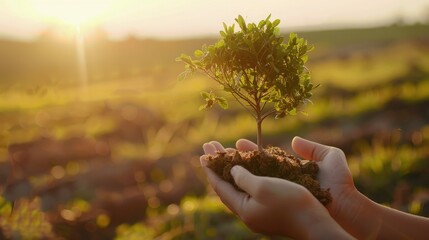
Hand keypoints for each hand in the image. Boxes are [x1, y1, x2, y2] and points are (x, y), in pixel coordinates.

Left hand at [200, 139, 353, 238]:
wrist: (316, 223)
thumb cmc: (290, 203)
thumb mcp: (263, 186)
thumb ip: (243, 178)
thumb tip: (232, 170)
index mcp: (243, 209)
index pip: (220, 186)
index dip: (211, 169)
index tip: (203, 154)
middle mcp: (248, 213)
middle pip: (227, 186)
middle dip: (218, 166)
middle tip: (210, 148)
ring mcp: (259, 214)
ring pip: (239, 188)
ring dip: (231, 170)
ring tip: (225, 154)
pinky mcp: (269, 211)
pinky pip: (250, 191)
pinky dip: (245, 177)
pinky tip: (247, 169)